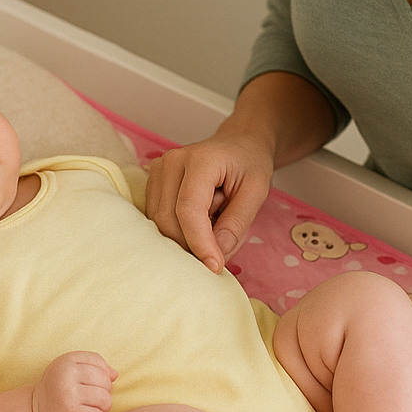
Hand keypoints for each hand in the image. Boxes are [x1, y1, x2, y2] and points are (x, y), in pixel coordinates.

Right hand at [33, 351, 116, 411]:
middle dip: (105, 392)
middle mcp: (66, 373)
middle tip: (94, 400)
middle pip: (104, 380)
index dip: (103, 374)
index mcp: (67, 361)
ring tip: (94, 409)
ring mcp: (68, 392)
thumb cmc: (58, 393)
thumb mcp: (70, 374)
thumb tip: (115, 374)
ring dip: (104, 407)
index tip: (93, 384)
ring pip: (105, 398)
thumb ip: (93, 369)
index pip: (98, 361)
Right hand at [145, 133, 273, 272]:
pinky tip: (201, 220)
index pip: (189, 209)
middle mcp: (172, 161)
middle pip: (168, 220)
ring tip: (214, 219)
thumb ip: (238, 222)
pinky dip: (179, 230)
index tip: (215, 266)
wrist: (238, 145)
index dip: (199, 242)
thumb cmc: (249, 164)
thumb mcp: (258, 191)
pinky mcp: (153, 183)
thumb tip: (217, 252)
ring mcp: (158, 171)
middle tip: (221, 245)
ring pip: (160, 223)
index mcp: (201, 159)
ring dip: (186, 235)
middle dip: (192, 243)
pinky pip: (159, 219)